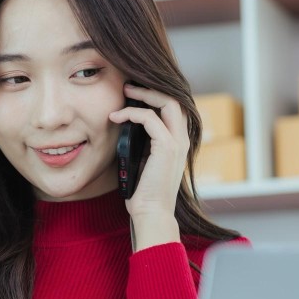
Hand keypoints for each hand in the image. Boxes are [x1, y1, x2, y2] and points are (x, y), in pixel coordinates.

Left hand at [108, 83, 187, 249]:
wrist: (151, 213)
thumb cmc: (143, 191)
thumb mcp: (143, 160)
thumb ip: (142, 143)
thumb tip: (127, 126)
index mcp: (178, 142)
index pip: (174, 107)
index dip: (156, 94)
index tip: (134, 92)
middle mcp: (182, 139)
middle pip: (174, 98)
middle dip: (151, 87)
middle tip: (128, 86)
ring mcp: (177, 142)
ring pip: (168, 102)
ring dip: (144, 94)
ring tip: (124, 92)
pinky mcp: (167, 147)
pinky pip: (150, 118)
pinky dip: (132, 113)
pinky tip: (116, 118)